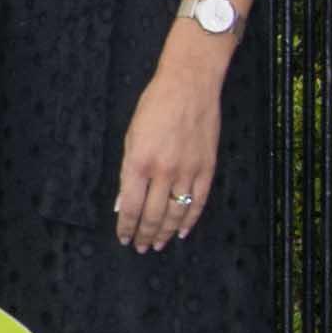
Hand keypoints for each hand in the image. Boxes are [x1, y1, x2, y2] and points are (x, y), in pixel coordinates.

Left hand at [113, 39, 225, 255]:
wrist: (189, 85)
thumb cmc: (154, 105)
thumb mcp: (130, 136)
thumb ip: (128, 172)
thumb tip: (124, 203)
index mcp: (139, 161)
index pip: (131, 206)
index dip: (126, 227)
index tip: (123, 238)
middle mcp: (163, 170)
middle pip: (153, 215)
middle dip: (145, 235)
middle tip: (140, 247)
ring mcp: (188, 170)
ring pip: (176, 213)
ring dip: (166, 233)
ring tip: (158, 245)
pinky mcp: (207, 168)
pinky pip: (199, 202)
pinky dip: (190, 220)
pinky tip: (183, 231)